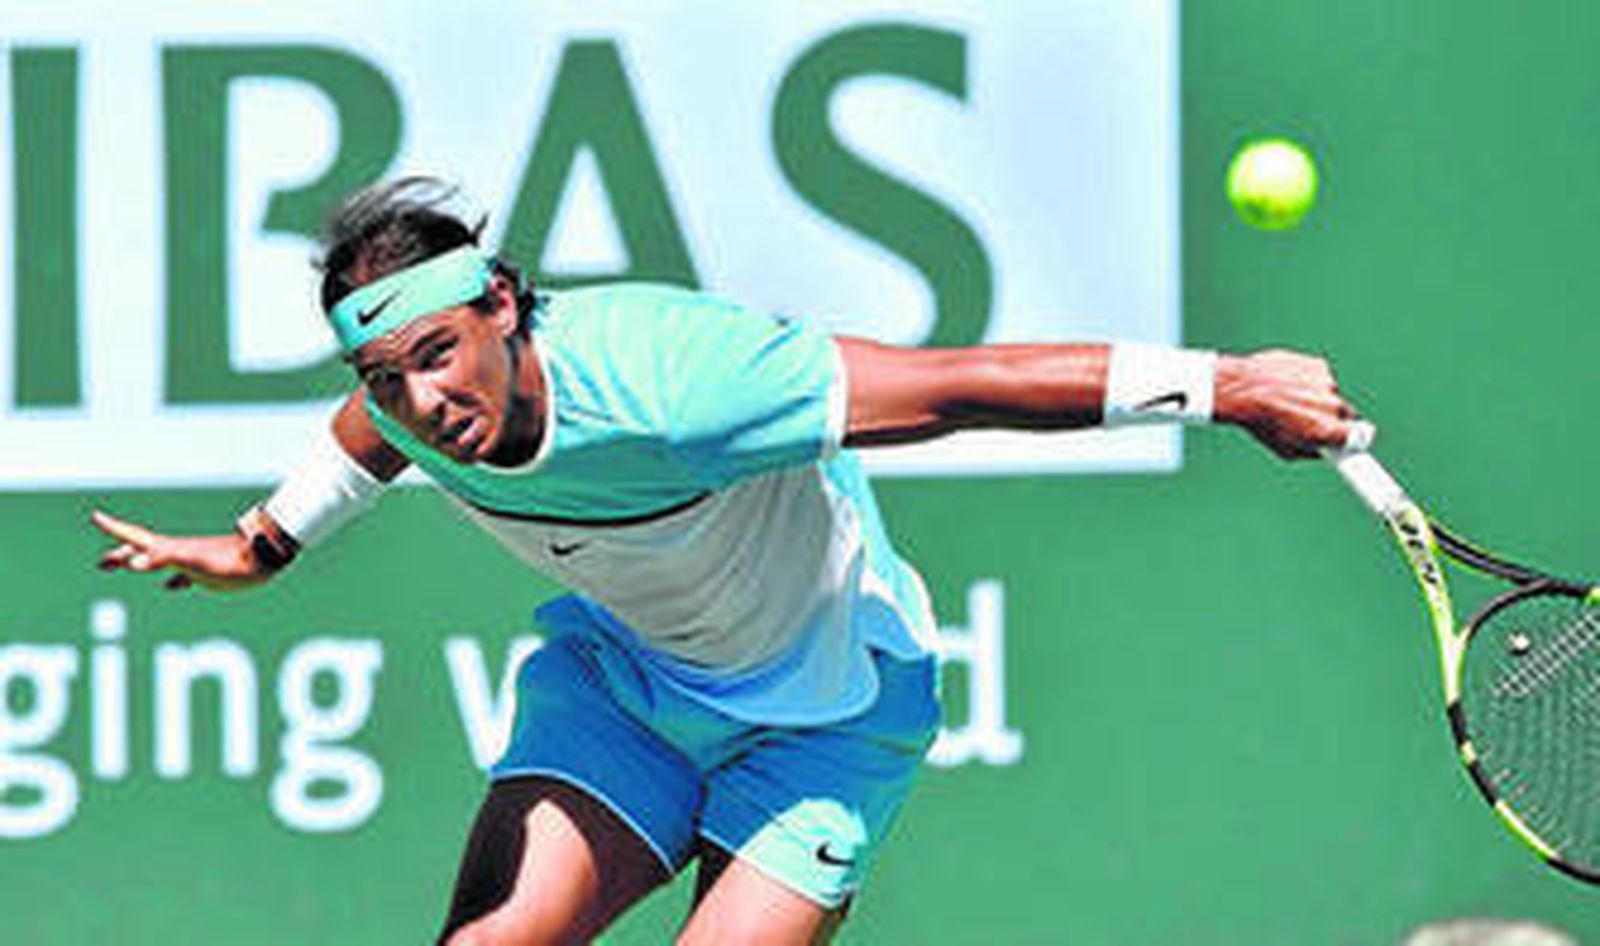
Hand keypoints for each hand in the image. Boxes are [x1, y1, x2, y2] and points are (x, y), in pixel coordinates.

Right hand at [91, 510, 273, 591]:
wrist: (265, 557)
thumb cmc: (229, 561)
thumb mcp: (193, 561)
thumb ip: (163, 559)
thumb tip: (133, 561)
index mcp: (171, 549)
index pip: (136, 538)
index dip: (115, 529)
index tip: (95, 515)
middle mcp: (179, 552)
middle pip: (142, 550)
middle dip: (120, 554)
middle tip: (101, 562)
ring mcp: (193, 561)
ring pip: (160, 561)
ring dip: (141, 563)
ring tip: (128, 566)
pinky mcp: (209, 572)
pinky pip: (183, 575)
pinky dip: (173, 580)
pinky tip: (173, 586)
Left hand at [1213, 350, 1358, 459]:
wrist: (1242, 388)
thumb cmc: (1261, 422)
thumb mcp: (1285, 449)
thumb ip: (1311, 451)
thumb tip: (1324, 450)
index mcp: (1327, 430)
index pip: (1361, 438)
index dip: (1358, 439)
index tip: (1357, 441)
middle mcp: (1333, 406)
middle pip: (1346, 415)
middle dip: (1333, 419)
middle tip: (1310, 419)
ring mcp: (1327, 383)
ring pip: (1329, 394)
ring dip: (1317, 397)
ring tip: (1289, 399)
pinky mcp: (1319, 366)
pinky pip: (1319, 377)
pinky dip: (1308, 380)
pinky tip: (1288, 384)